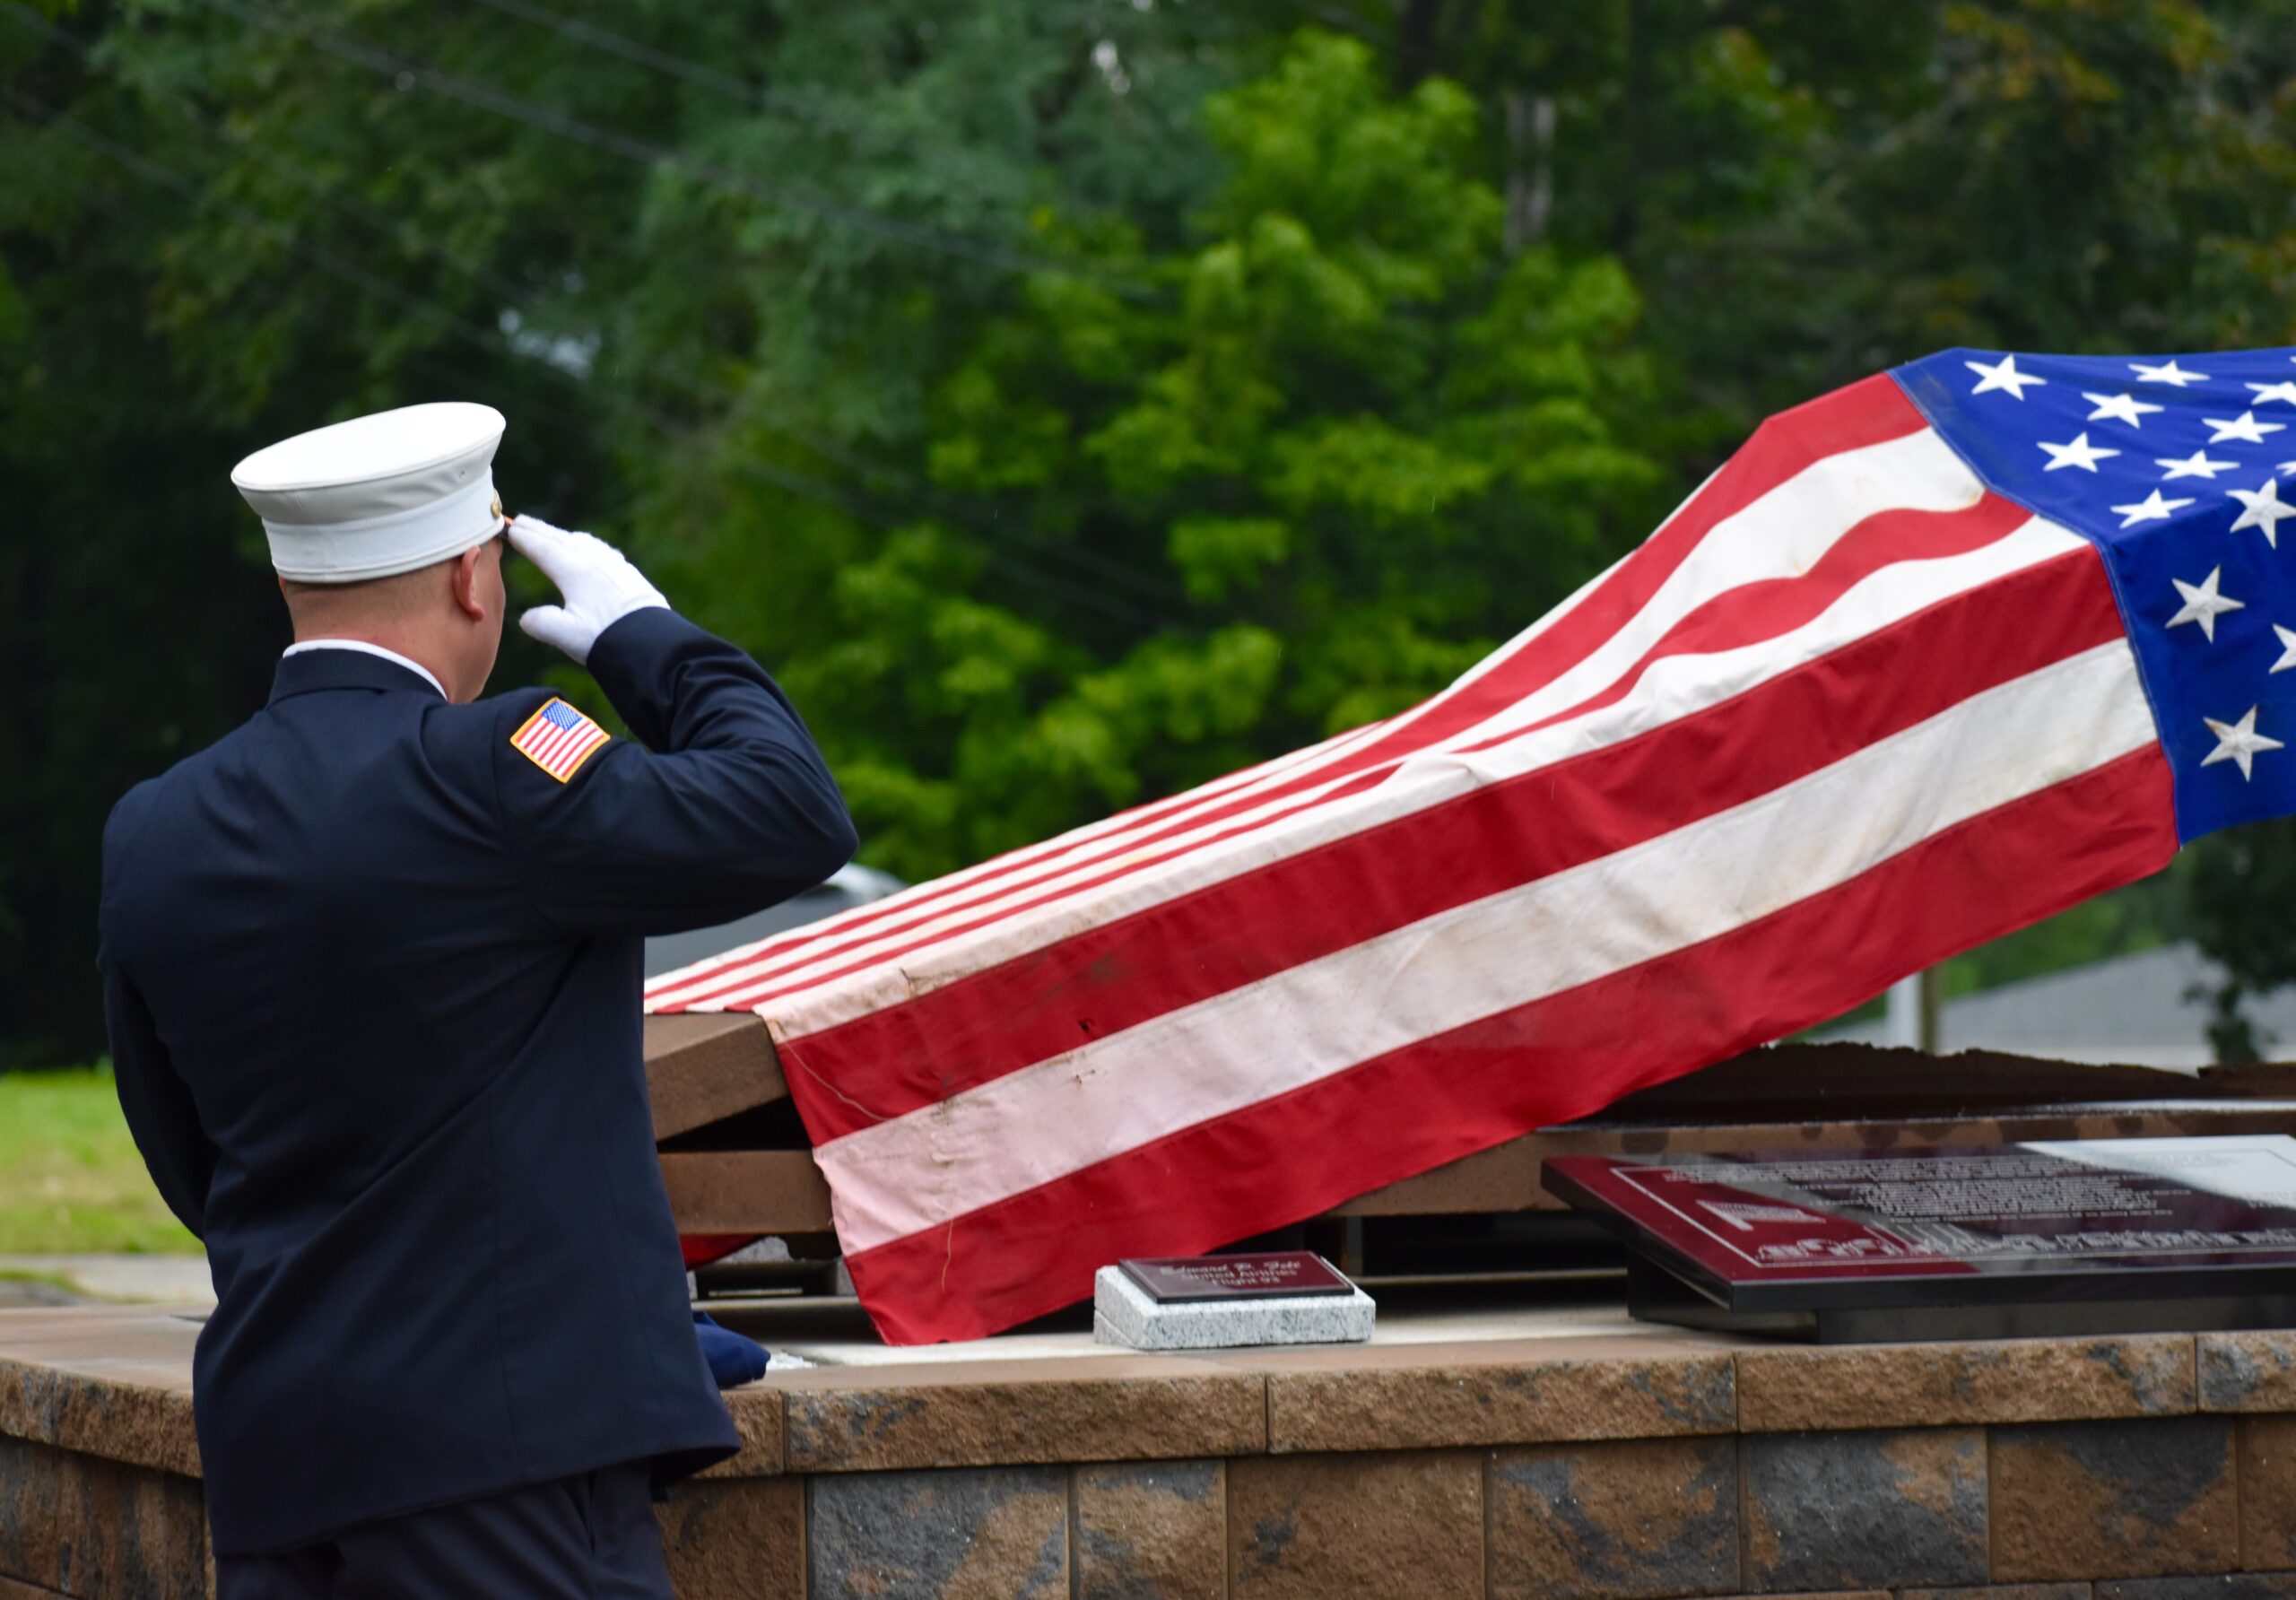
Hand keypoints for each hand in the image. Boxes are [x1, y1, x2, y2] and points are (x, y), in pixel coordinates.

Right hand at [506, 515, 668, 663]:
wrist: (653, 643)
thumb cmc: (609, 639)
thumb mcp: (567, 635)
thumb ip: (542, 623)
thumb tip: (527, 618)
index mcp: (575, 572)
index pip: (544, 549)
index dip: (526, 539)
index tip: (510, 529)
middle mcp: (595, 562)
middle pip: (561, 540)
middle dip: (540, 530)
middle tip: (521, 521)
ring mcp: (615, 566)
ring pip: (583, 543)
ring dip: (563, 536)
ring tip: (551, 534)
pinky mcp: (629, 575)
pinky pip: (602, 550)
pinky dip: (586, 545)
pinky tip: (590, 550)